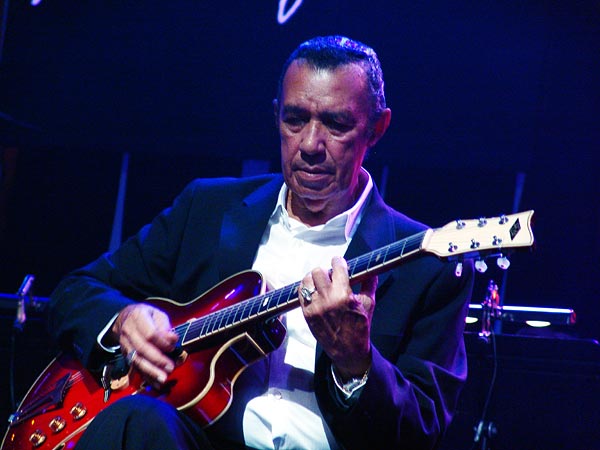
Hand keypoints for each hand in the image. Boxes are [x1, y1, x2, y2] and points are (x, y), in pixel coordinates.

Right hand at [110, 303, 178, 386]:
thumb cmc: (147, 316)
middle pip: (142, 349)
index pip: (150, 333)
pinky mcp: (125, 355)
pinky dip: (146, 376)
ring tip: (163, 379)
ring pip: (136, 360)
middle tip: (170, 368)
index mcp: (138, 317)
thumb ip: (165, 327)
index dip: (162, 342)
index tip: (173, 347)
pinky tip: (155, 383)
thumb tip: (173, 339)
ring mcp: (125, 344)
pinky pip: (135, 367)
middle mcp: (129, 331)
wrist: (125, 318)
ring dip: (150, 371)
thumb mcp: (157, 315)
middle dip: (157, 360)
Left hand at [300, 256, 376, 379]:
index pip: (337, 267)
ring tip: (321, 283)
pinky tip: (314, 291)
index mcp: (344, 295)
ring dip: (314, 279)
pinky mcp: (306, 314)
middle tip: (331, 276)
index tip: (339, 262)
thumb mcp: (369, 304)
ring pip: (307, 280)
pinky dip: (306, 289)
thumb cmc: (360, 327)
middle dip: (326, 271)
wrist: (348, 350)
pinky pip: (300, 293)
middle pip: (318, 271)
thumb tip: (372, 271)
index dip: (338, 262)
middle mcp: (327, 300)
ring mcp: (315, 307)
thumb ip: (369, 284)